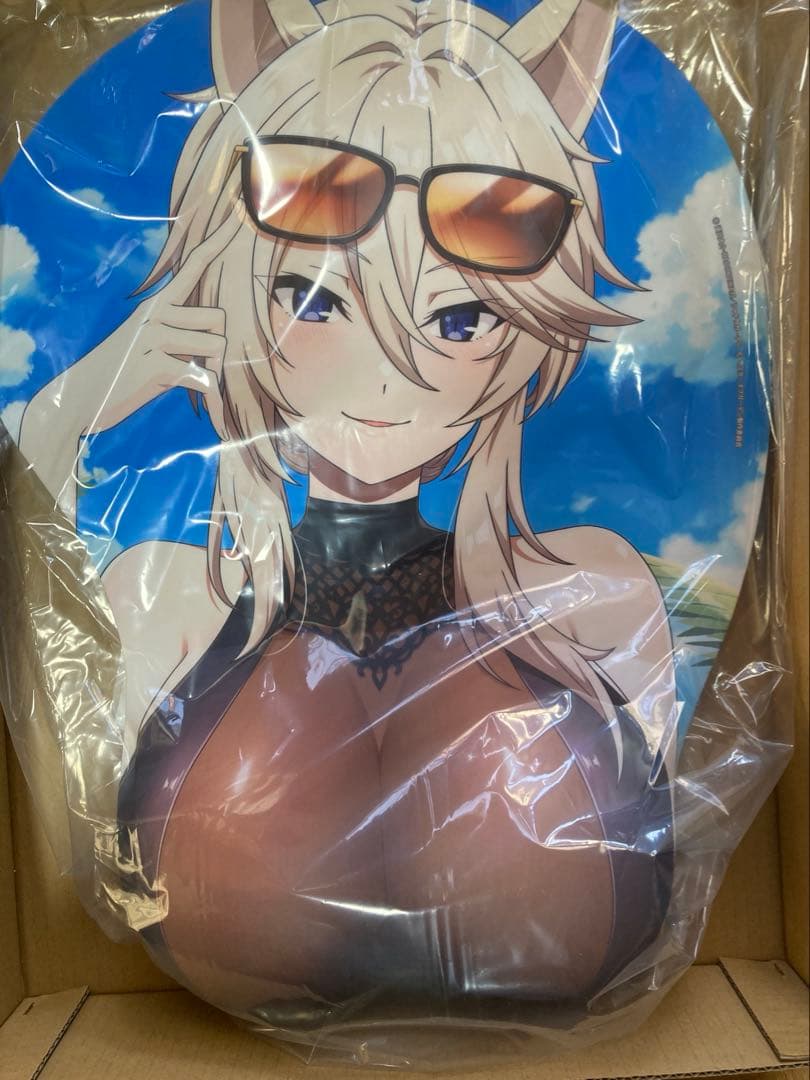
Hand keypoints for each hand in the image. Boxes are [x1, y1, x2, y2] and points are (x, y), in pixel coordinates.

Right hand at [76, 203, 244, 433]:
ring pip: (216, 346)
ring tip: (184, 380)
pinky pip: (204, 378)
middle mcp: (155, 313)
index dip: (217, 243)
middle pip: (218, 318)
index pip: (192, 266)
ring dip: (211, 369)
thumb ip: (178, 332)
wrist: (79, 398)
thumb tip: (219, 340)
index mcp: (156, 304)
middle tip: (191, 365)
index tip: (239, 216)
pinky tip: (197, 403)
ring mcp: (155, 338)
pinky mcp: (157, 366)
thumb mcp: (146, 341)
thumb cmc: (120, 373)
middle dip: (215, 346)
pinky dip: (209, 396)